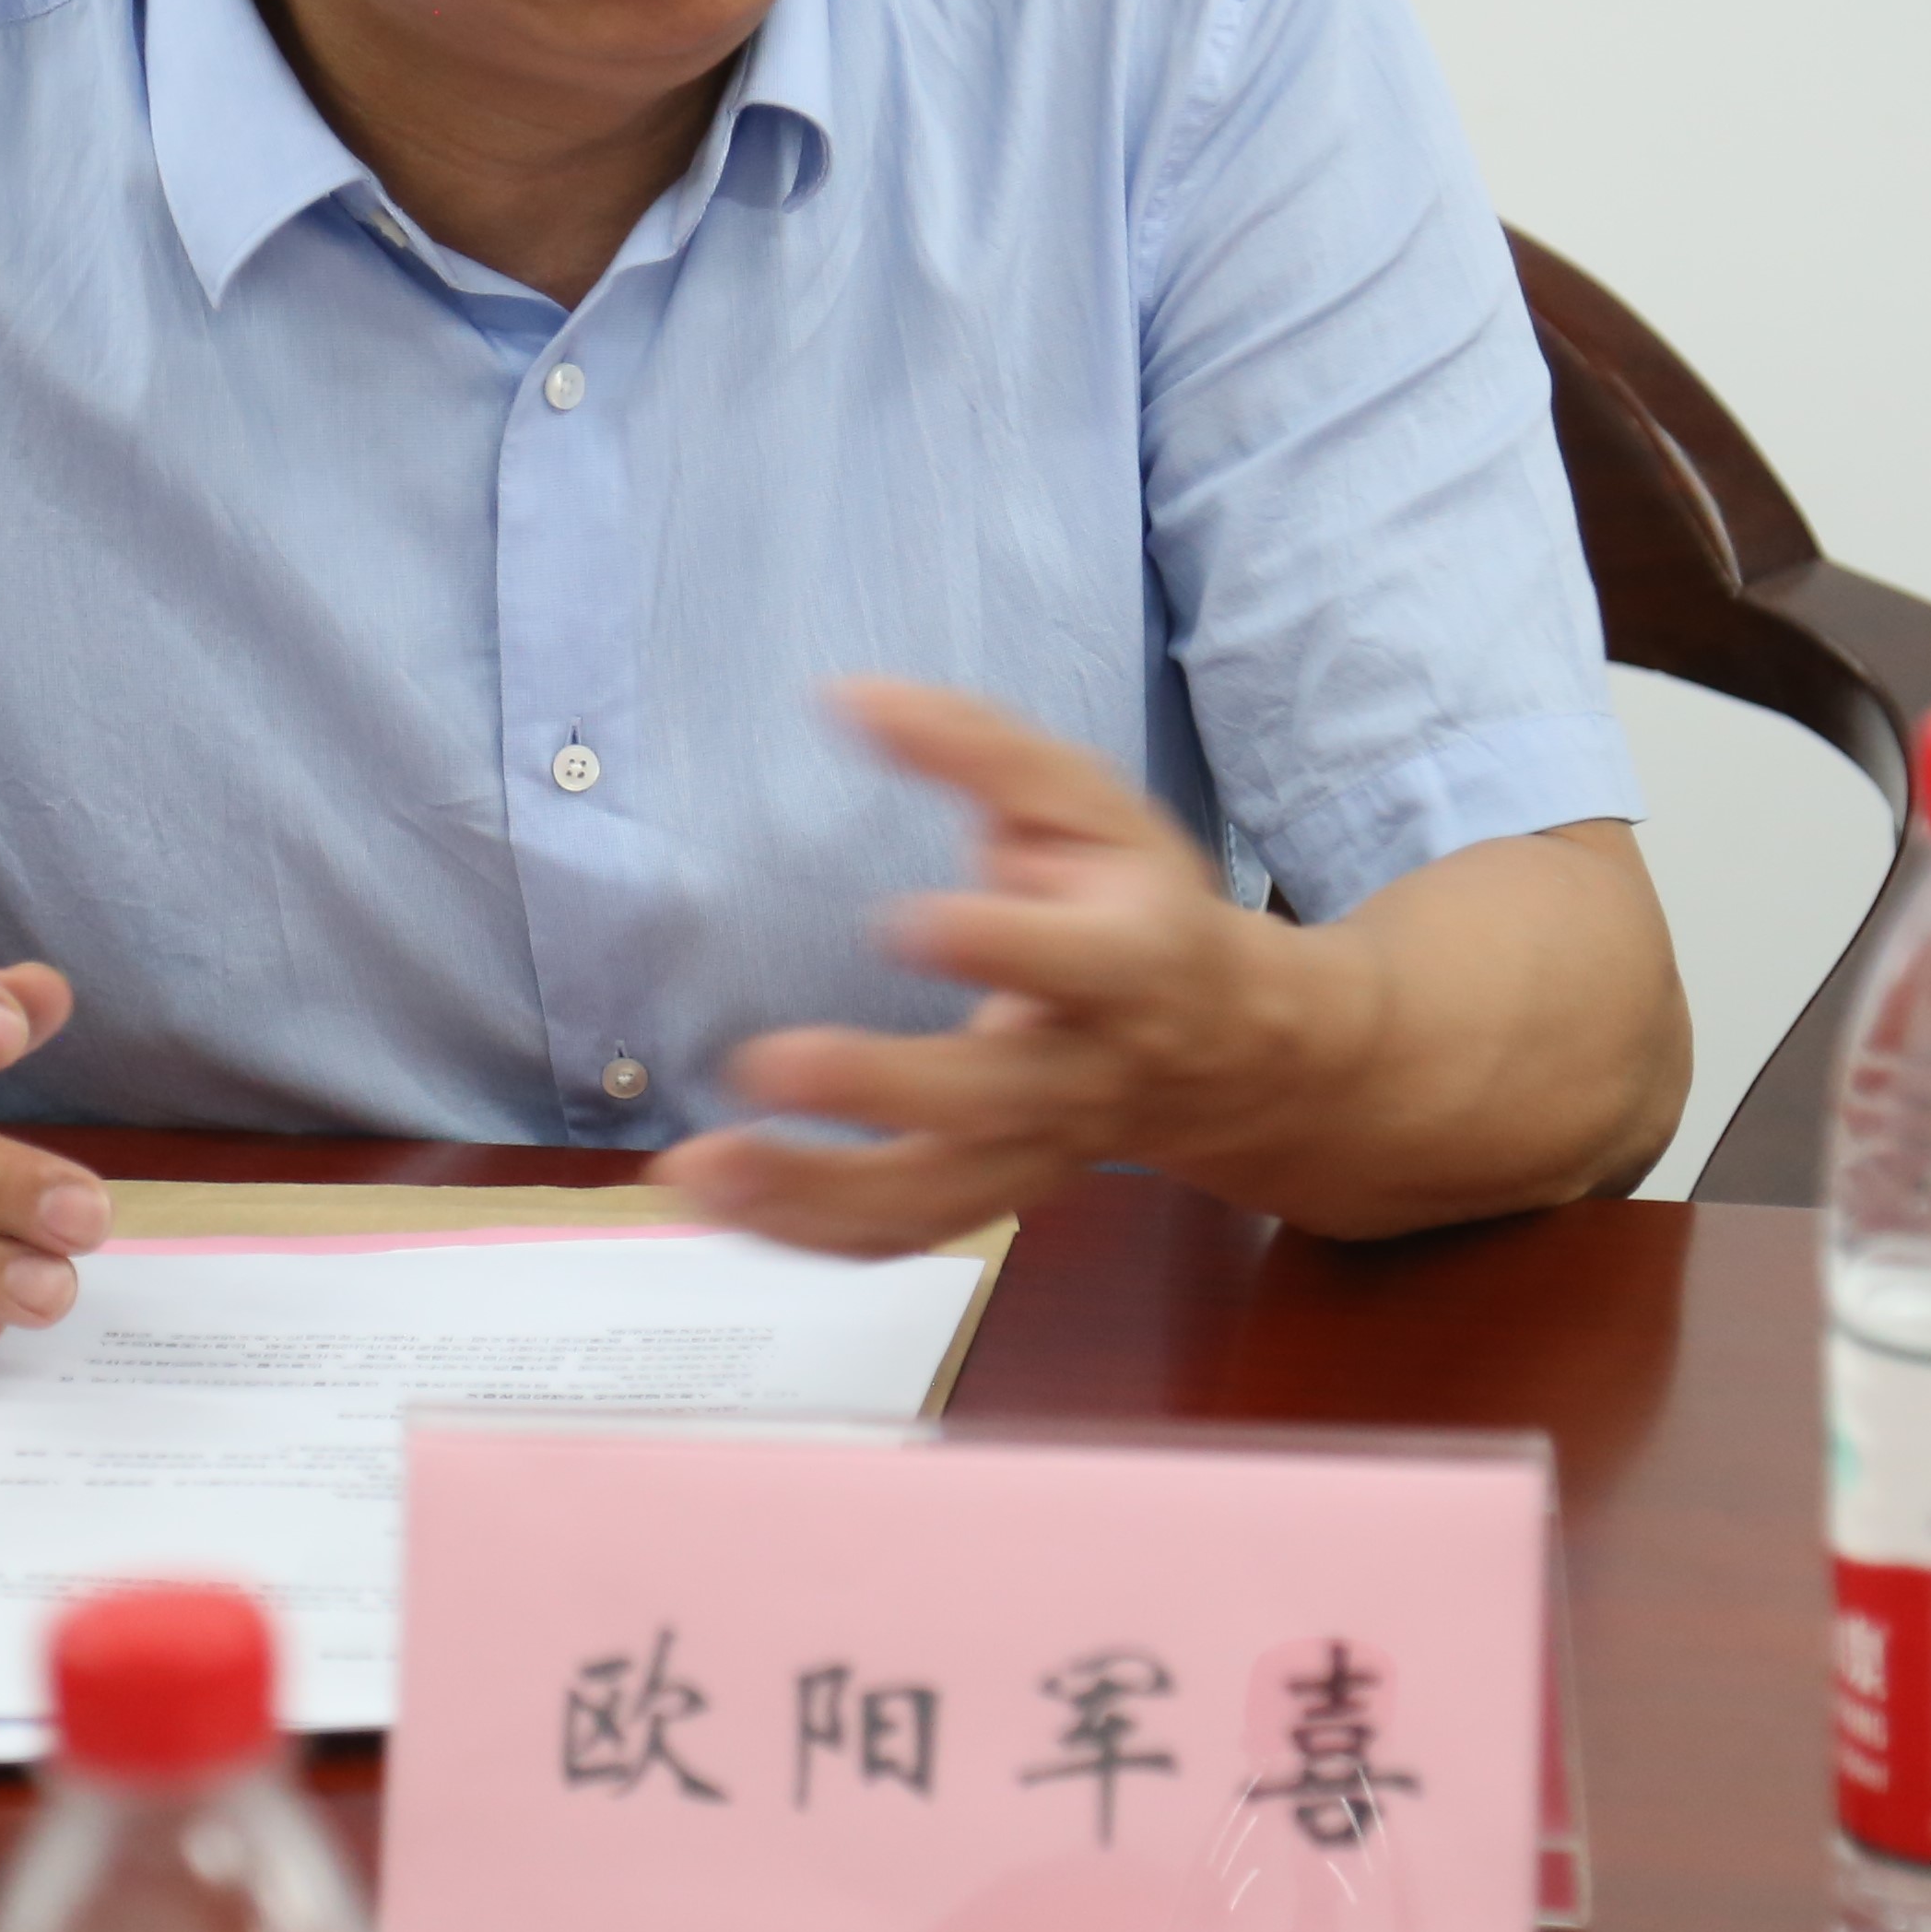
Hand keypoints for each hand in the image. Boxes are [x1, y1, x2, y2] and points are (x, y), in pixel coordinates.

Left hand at [654, 681, 1348, 1257]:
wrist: (1230, 1049)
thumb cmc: (1144, 904)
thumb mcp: (1090, 804)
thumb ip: (980, 747)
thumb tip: (849, 696)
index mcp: (1132, 962)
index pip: (1073, 962)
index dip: (996, 946)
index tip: (902, 920)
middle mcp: (1088, 1074)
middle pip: (988, 1101)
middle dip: (878, 1091)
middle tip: (763, 1064)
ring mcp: (1039, 1154)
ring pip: (935, 1202)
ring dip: (811, 1194)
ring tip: (699, 1167)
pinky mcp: (996, 1197)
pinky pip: (902, 1236)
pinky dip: (805, 1234)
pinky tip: (717, 1201)